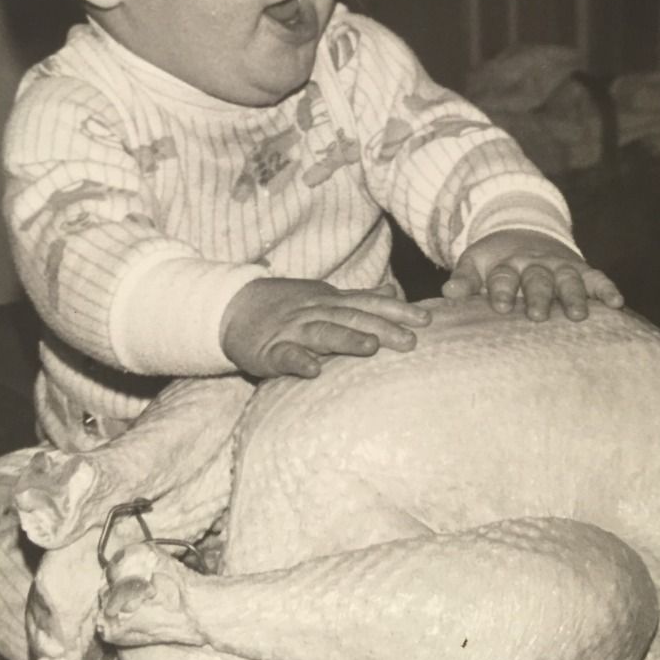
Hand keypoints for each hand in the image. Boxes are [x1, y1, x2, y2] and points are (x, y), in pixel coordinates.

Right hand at [219, 278, 430, 379]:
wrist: (233, 308)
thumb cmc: (288, 307)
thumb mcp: (325, 297)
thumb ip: (360, 297)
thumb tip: (393, 289)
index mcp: (332, 301)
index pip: (370, 303)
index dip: (397, 310)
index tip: (427, 319)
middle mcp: (316, 312)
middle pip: (353, 317)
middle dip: (384, 327)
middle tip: (411, 340)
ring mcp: (292, 330)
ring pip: (323, 332)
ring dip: (347, 339)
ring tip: (371, 346)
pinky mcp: (268, 351)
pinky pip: (284, 356)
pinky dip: (298, 361)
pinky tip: (313, 370)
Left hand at [443, 230, 623, 320]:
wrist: (526, 232)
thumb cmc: (496, 261)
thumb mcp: (475, 263)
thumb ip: (465, 279)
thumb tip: (448, 293)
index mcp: (506, 265)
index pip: (503, 276)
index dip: (502, 290)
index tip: (501, 305)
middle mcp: (535, 264)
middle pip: (537, 279)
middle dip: (538, 296)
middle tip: (538, 315)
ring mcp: (560, 267)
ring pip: (567, 279)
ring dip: (573, 296)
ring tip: (578, 315)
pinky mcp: (581, 269)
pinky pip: (596, 278)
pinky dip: (607, 289)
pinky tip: (617, 303)